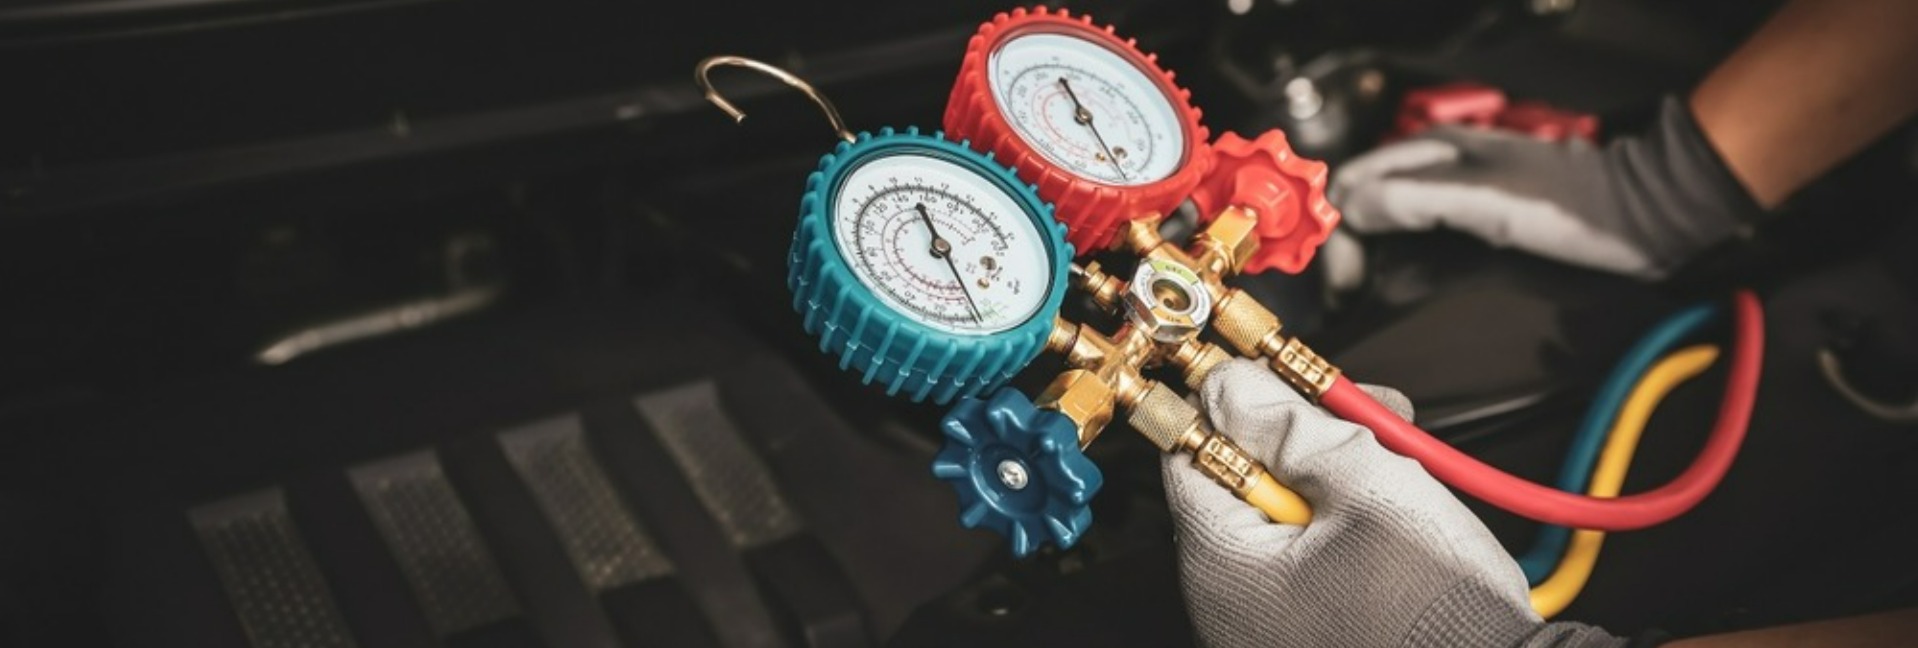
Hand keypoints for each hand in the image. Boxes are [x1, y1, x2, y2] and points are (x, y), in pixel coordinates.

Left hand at [1162, 359, 1621, 646]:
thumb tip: (1233, 386)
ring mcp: (1272, 619)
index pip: (1192, 457)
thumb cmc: (1438, 612)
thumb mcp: (1367, 488)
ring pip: (1286, 512)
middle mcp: (1231, 600)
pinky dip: (1348, 519)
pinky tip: (1396, 501)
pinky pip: (1312, 554)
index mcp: (1224, 567)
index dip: (1238, 405)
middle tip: (1361, 413)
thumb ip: (1293, 427)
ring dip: (1337, 471)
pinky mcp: (1315, 626)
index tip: (1277, 378)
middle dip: (1305, 435)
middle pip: (1243, 479)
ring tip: (1397, 459)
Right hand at [1324, 96, 1763, 283]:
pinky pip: (1422, 234)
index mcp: (1434, 152)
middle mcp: (1440, 166)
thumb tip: (1352, 207)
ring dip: (1371, 251)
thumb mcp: (1485, 200)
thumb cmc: (1572, 207)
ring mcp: (1460, 191)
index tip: (1345, 277)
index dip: (1339, 228)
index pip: (1353, 183)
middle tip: (1349, 290)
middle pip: (1365, 200)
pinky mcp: (1480, 217)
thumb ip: (1416, 198)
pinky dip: (1401, 256)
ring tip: (1365, 289)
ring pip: (1390, 217)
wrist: (1642, 218)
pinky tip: (1405, 279)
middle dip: (1347, 243)